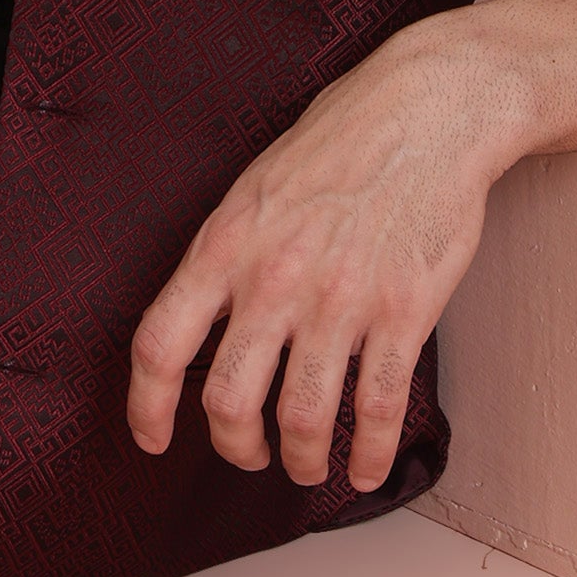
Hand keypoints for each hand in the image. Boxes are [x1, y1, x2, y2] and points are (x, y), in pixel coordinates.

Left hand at [124, 0, 576, 493]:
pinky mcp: (404, 313)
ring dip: (303, 461)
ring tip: (309, 466)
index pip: (160, 344)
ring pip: (305, 420)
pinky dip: (372, 454)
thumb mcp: (255, 185)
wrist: (430, 109)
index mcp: (226, 243)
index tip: (152, 438)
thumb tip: (201, 325)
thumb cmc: (340, 141)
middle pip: (229, 402)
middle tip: (251, 454)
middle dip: (237, 447)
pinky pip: (378, 408)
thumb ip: (227, 255)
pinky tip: (369, 468)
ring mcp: (342, 301)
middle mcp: (275, 279)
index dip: (146, 406)